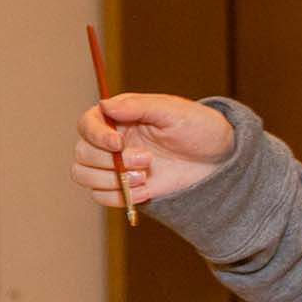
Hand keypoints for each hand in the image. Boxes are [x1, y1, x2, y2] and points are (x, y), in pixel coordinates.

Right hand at [70, 93, 234, 208]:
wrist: (218, 159)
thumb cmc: (198, 128)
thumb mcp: (174, 111)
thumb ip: (139, 106)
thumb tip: (105, 104)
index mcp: (119, 117)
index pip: (87, 124)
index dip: (96, 135)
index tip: (118, 143)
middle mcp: (111, 141)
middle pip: (83, 153)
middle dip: (111, 161)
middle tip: (147, 160)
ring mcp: (115, 165)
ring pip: (84, 175)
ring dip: (111, 180)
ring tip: (145, 177)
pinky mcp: (123, 186)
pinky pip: (100, 196)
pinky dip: (118, 197)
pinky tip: (145, 191)